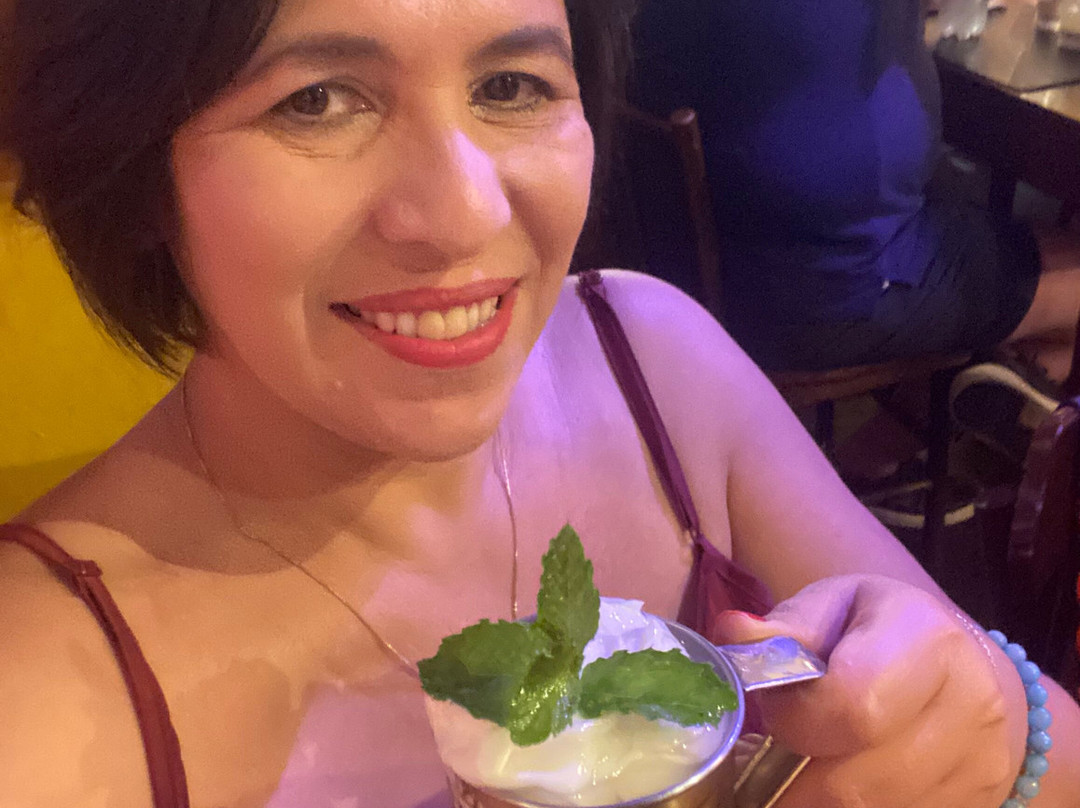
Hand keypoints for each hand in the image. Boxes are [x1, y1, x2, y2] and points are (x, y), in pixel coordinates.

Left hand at [713, 575, 1027, 807]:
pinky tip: (840, 782)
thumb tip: (732, 633)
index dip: (797, 722)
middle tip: (778, 755)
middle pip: (855, 781)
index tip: (775, 715)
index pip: (852, 706)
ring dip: (823, 801)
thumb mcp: (832, 607)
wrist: (967, 665)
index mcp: (927, 639)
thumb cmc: (884, 630)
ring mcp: (984, 762)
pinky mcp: (983, 801)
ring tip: (806, 770)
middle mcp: (971, 703)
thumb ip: (783, 629)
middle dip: (797, 777)